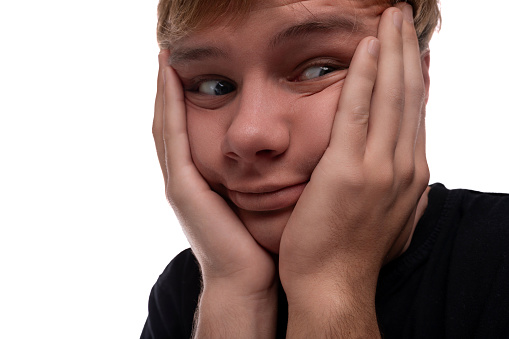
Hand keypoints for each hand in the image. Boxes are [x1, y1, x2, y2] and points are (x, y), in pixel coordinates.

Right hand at [153, 51, 276, 335]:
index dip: (182, 100)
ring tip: (165, 61)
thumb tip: (279, 150)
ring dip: (164, 93)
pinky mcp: (182, 188)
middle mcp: (184, 178)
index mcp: (200, 180)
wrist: (247, 279)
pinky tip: (171, 81)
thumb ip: (255, 173)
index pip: (186, 130)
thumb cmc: (257, 242)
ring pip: (166, 126)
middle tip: (167, 57)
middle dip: (167, 91)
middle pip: (170, 124)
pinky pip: (173, 138)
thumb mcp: (255, 198)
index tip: (185, 70)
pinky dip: (170, 108)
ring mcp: (180, 182)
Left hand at [280, 3, 428, 334]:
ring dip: (391, 51)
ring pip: (391, 95)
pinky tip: (366, 47)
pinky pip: (359, 110)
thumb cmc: (350, 254)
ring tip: (390, 18)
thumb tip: (416, 180)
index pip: (415, 114)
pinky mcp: (350, 169)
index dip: (414, 77)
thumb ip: (404, 195)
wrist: (332, 286)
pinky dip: (365, 75)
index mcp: (410, 176)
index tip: (409, 50)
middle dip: (408, 52)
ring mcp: (381, 167)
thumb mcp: (390, 222)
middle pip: (410, 96)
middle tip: (403, 17)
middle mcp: (405, 166)